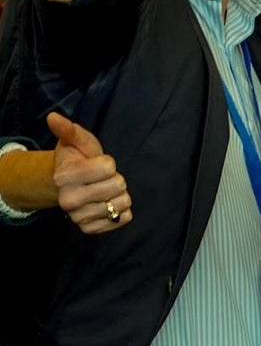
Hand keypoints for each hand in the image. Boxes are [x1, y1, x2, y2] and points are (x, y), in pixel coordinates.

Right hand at [48, 111, 131, 233]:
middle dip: (116, 178)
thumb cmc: (78, 159)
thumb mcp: (76, 141)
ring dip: (119, 194)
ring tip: (104, 190)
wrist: (70, 185)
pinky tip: (109, 203)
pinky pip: (122, 218)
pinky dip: (122, 211)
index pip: (108, 167)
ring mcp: (79, 217)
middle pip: (118, 185)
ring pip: (122, 203)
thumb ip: (68, 130)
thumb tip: (53, 117)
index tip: (97, 163)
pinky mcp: (90, 228)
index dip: (108, 162)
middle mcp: (68, 200)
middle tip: (102, 178)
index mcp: (64, 176)